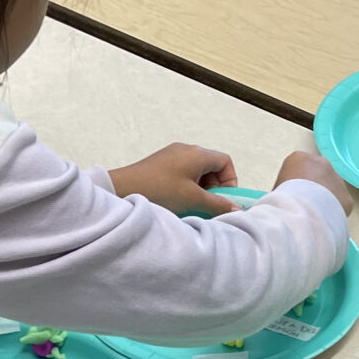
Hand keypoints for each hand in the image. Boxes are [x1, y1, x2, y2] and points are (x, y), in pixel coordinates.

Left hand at [109, 142, 238, 213]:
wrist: (122, 189)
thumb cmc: (159, 191)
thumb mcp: (193, 200)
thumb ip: (218, 204)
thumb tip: (236, 209)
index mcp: (197, 154)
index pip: (225, 162)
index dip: (229, 181)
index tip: (223, 199)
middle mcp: (186, 150)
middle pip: (212, 166)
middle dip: (214, 187)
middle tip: (207, 205)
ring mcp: (172, 155)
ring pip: (197, 171)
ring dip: (200, 189)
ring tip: (191, 205)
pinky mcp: (161, 164)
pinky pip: (183, 173)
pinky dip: (187, 187)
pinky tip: (177, 201)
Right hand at [273, 150, 353, 214]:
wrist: (301, 211)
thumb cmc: (283, 200)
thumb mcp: (274, 190)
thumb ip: (282, 191)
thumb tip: (280, 203)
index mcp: (299, 158)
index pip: (297, 170)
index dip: (293, 186)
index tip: (290, 198)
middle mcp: (321, 163)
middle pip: (316, 177)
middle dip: (312, 190)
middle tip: (303, 206)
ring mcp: (336, 179)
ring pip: (331, 190)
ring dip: (324, 200)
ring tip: (313, 215)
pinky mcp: (346, 197)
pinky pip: (339, 206)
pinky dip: (333, 213)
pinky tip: (323, 221)